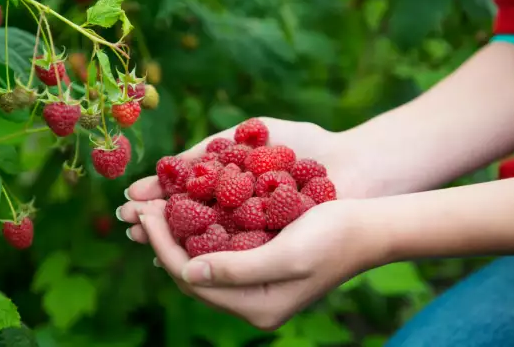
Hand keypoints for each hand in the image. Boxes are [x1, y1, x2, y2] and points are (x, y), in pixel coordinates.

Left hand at [115, 116, 380, 328]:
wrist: (369, 226)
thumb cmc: (334, 236)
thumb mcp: (286, 254)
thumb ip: (237, 270)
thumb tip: (188, 271)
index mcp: (257, 306)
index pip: (192, 278)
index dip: (163, 244)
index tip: (147, 211)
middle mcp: (252, 303)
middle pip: (190, 273)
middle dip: (163, 239)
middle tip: (144, 207)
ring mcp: (256, 287)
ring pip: (200, 263)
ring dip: (176, 235)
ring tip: (156, 207)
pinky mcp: (260, 268)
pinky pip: (216, 253)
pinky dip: (198, 232)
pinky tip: (185, 211)